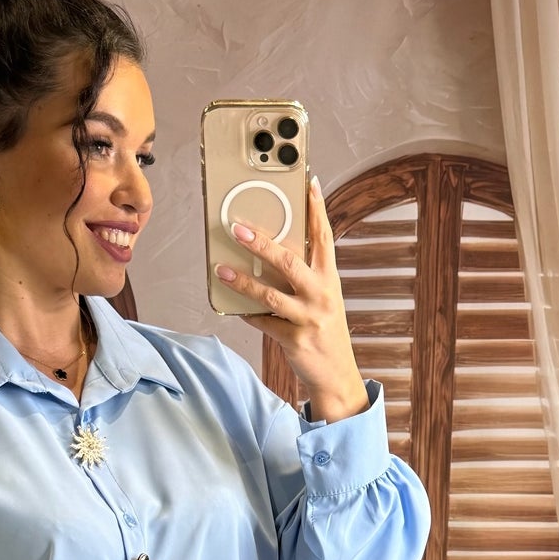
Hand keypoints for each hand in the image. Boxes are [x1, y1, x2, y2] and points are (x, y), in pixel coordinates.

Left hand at [214, 174, 363, 404]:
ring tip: (221, 269)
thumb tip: (272, 254)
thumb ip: (305, 276)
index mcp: (330, 279)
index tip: (309, 183)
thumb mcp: (324, 299)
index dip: (316, 209)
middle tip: (238, 229)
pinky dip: (247, 314)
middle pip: (290, 262)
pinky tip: (233, 307)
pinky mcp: (294, 340)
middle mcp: (322, 295)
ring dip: (243, 281)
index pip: (324, 237)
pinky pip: (263, 323)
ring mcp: (309, 318)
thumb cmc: (325, 331)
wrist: (337, 375)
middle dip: (262, 244)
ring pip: (270, 295)